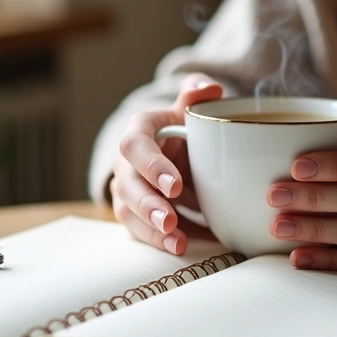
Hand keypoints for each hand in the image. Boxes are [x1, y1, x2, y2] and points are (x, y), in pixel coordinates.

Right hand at [111, 74, 222, 254]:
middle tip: (171, 220)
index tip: (175, 185)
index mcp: (140, 132)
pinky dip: (159, 241)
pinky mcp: (136, 213)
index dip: (151, 166)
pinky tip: (180, 248)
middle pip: (127, 184)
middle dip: (148, 205)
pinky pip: (139, 229)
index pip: (135, 146)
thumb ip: (198, 96)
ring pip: (128, 211)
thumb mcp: (192, 110)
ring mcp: (129, 190)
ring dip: (151, 229)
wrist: (181, 151)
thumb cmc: (185, 128)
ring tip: (177, 243)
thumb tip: (208, 88)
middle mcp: (127, 162)